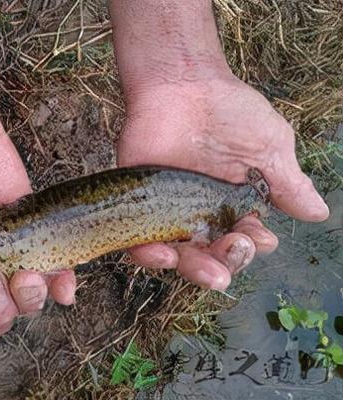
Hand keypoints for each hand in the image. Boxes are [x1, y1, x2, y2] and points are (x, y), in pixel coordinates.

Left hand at [119, 75, 328, 288]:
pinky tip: (164, 255)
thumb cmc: (229, 111)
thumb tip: (318, 213)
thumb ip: (288, 183)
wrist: (182, 83)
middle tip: (235, 248)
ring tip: (207, 272)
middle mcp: (202, 215)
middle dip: (228, 263)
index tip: (259, 237)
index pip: (246, 240)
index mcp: (235, 206)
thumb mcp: (269, 146)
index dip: (254, 246)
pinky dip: (150, 255)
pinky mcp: (138, 205)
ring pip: (180, 256)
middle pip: (214, 256)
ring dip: (195, 270)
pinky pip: (139, 241)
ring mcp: (168, 212)